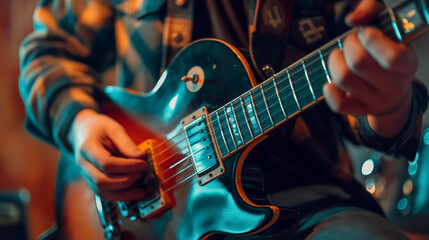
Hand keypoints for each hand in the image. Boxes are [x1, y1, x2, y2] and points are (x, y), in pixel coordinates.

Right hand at [68, 109, 147, 200]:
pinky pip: (104, 193)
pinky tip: (133, 193)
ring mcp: (86, 175)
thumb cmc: (99, 128)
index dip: (127, 166)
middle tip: (142, 174)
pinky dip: (119, 196)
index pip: (106, 163)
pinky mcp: (92, 181)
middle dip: (126, 181)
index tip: (143, 164)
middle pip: (102, 181)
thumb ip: (127, 144)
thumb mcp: (114, 129)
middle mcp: (83, 164)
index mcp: (87, 148)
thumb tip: (142, 157)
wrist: (82, 131)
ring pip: (101, 191)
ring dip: (123, 194)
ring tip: (141, 190)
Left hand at [323, 0, 417, 137]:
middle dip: (348, 45)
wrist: (393, 90)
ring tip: (339, 56)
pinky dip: (329, 90)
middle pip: (358, 63)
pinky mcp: (360, 111)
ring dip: (334, 62)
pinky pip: (339, 105)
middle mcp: (395, 86)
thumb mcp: (386, 26)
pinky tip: (331, 81)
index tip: (365, 33)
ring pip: (343, 79)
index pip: (391, 57)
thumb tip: (352, 19)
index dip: (371, 39)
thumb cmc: (385, 51)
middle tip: (350, 43)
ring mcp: (377, 101)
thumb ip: (372, 10)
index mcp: (407, 64)